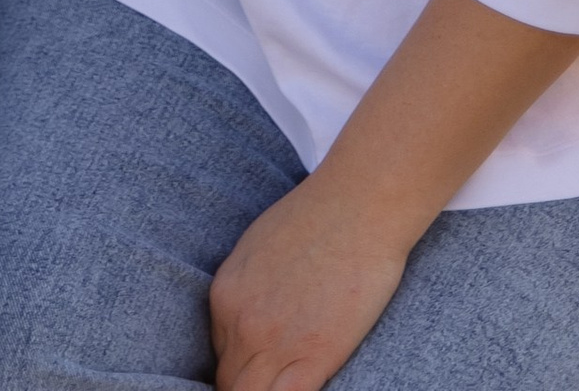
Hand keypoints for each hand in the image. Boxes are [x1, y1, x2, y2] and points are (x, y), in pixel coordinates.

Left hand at [209, 170, 409, 390]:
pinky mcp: (313, 356)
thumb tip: (252, 315)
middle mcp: (241, 322)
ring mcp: (274, 343)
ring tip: (282, 384)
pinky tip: (298, 387)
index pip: (219, 353)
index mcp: (225, 294)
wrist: (359, 205)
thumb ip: (246, 287)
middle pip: (229, 383)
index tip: (259, 366)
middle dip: (247, 387)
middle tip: (271, 378)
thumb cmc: (317, 216)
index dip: (241, 365)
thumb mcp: (258, 246)